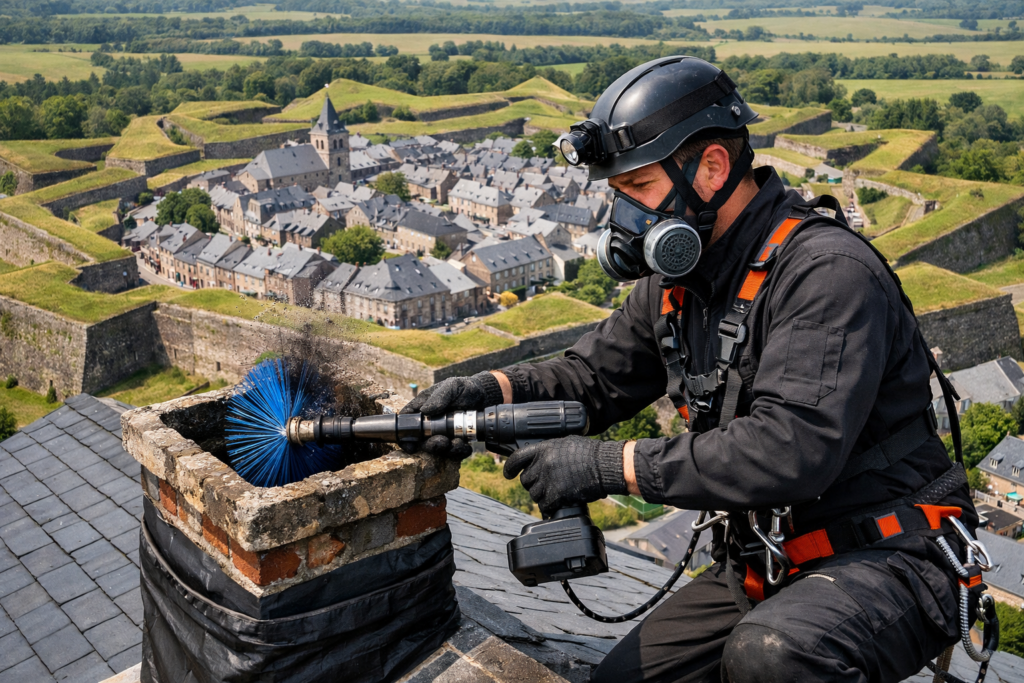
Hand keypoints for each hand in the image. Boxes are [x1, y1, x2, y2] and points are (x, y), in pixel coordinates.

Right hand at [398, 372, 503, 457]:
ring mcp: (443, 433)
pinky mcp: (456, 440)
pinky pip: (454, 452)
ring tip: (458, 442)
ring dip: (447, 450)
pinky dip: (459, 452)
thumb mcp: (452, 386)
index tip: (410, 445)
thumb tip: (425, 410)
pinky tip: (466, 445)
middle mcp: (431, 423)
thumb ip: (439, 396)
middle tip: (442, 441)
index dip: (405, 436)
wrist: (485, 397)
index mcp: (423, 408)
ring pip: (438, 449)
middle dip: (431, 445)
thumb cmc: (464, 388)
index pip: (407, 422)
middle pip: (422, 441)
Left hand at [503, 436, 627, 515]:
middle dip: (532, 484)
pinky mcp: (556, 494)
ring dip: (542, 496)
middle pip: (525, 480)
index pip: (518, 458)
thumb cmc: (591, 454)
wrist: (604, 466)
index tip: (508, 474)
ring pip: (534, 494)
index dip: (510, 467)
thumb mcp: (566, 444)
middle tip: (544, 486)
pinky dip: (549, 507)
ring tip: (554, 494)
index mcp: (544, 449)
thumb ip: (550, 452)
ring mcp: (548, 480)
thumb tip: (542, 461)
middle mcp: (543, 464)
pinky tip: (557, 504)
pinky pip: (544, 505)